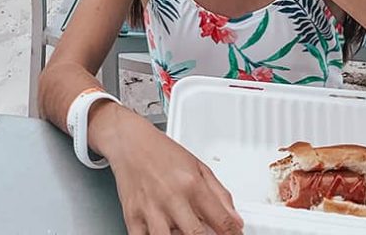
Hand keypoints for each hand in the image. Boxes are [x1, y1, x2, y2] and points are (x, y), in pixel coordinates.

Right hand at [102, 107, 242, 234]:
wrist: (129, 140)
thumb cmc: (161, 151)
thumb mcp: (197, 166)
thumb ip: (220, 194)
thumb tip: (236, 221)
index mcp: (192, 184)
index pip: (222, 221)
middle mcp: (172, 197)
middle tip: (209, 234)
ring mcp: (151, 209)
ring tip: (182, 230)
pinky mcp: (132, 217)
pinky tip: (163, 231)